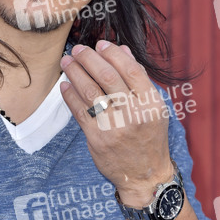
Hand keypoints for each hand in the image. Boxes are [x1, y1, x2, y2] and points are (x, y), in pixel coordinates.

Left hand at [60, 40, 172, 206]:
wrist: (145, 175)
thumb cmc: (149, 137)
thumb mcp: (154, 108)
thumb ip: (138, 79)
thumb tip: (122, 50)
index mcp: (151, 103)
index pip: (130, 70)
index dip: (113, 53)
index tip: (101, 44)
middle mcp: (134, 114)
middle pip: (107, 77)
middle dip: (89, 59)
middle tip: (78, 49)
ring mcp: (115, 127)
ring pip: (90, 91)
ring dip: (75, 73)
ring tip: (67, 62)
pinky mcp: (97, 139)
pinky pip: (79, 111)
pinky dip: (70, 95)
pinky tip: (66, 85)